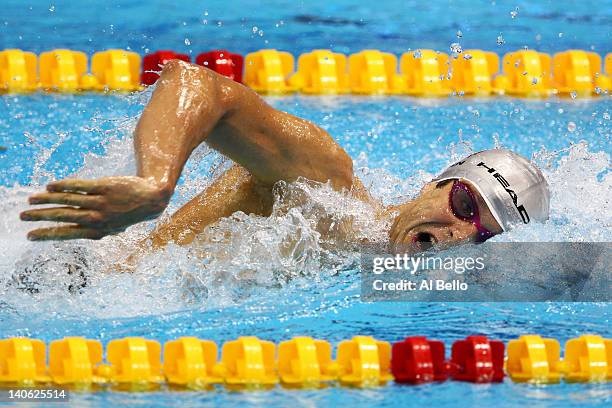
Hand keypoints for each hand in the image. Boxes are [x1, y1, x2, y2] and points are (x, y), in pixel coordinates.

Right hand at [20, 176, 170, 240]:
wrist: (152, 199)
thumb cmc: (130, 214)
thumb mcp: (114, 228)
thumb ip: (95, 231)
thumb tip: (72, 231)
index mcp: (98, 231)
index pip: (67, 233)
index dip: (47, 235)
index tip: (30, 236)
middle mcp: (98, 218)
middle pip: (63, 216)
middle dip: (41, 217)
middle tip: (23, 216)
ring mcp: (101, 202)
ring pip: (68, 201)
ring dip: (48, 199)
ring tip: (32, 200)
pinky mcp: (105, 187)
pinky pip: (80, 186)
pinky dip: (64, 185)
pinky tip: (50, 186)